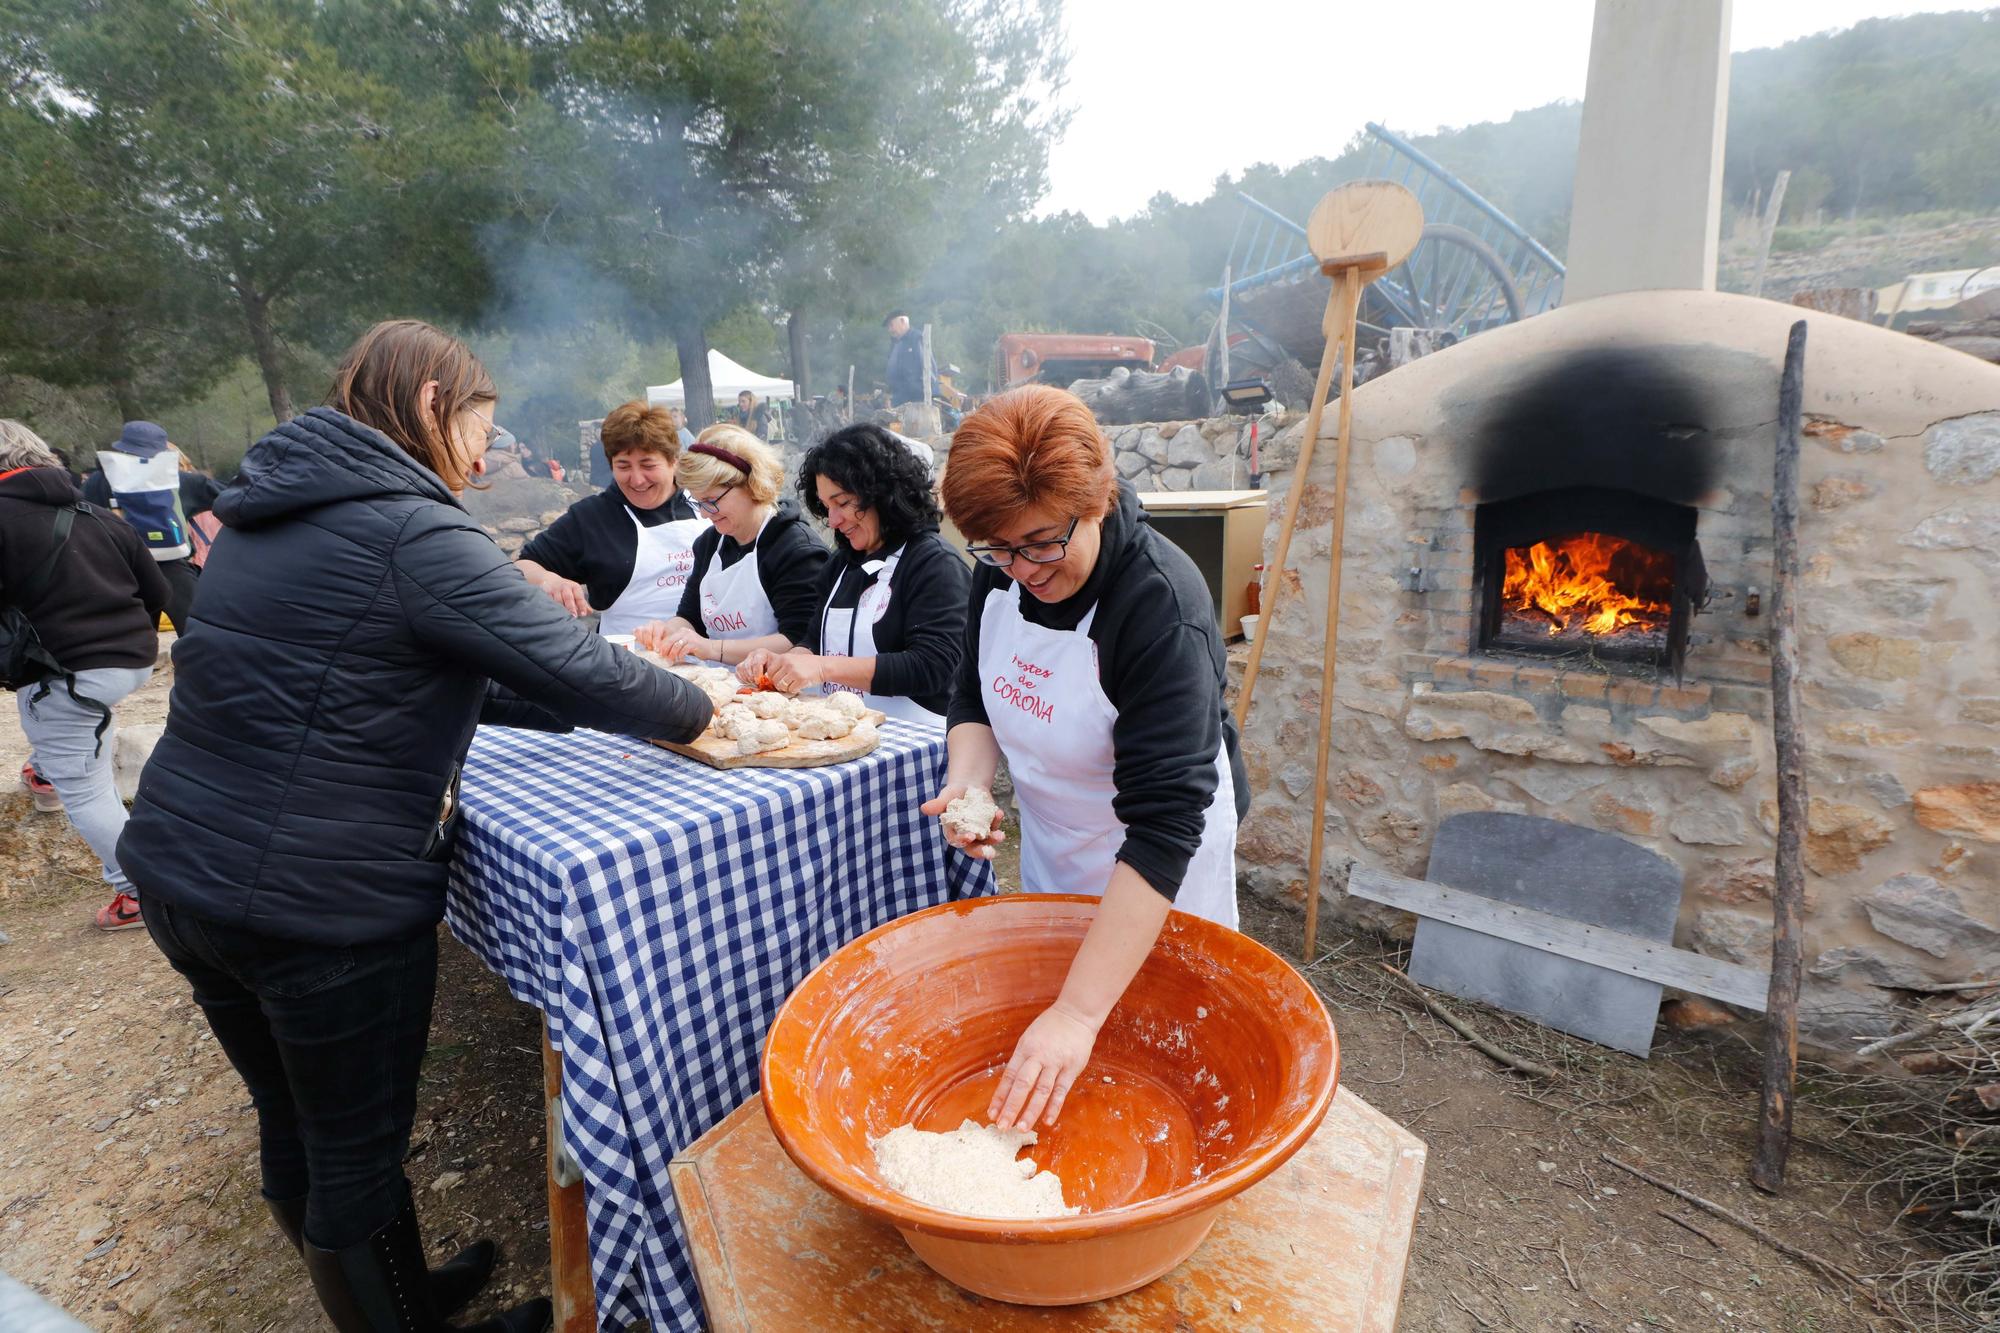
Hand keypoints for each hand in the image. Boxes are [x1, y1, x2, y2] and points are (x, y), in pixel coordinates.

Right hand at [537, 576, 591, 617]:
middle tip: (574, 616)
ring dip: (561, 609)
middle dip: (571, 607)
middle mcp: (565, 587)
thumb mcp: (575, 593)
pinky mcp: (545, 592)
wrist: (549, 580)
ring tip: (563, 617)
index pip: (579, 597)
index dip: (582, 606)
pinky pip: (548, 600)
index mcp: (574, 587)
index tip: (583, 614)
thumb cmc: (565, 589)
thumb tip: (590, 612)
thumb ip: (582, 603)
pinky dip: (550, 606)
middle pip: (568, 598)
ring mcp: (555, 589)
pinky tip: (552, 613)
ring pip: (558, 600)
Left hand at [638, 622, 707, 662]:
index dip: (662, 646)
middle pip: (670, 640)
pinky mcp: (694, 643)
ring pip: (676, 645)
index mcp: (681, 631)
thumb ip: (675, 646)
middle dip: (665, 650)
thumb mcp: (684, 645)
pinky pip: (684, 650)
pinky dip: (681, 656)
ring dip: (672, 654)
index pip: (668, 637)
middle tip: (663, 657)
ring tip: (671, 660)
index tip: (659, 654)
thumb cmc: (696, 649)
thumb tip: (663, 652)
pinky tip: (681, 659)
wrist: (712, 649)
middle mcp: (685, 632)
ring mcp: (690, 637)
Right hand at [734, 649, 779, 687]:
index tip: (759, 682)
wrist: (774, 667)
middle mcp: (752, 654)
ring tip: (754, 683)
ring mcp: (746, 659)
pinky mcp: (741, 665)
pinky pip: (737, 672)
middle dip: (752, 677)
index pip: (756, 663)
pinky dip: (742, 679)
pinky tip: (749, 682)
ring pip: (741, 669)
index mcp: (762, 653)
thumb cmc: (775, 669)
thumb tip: (763, 682)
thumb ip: (771, 674)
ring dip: (747, 678)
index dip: (757, 674)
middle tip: (756, 684)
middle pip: (747, 666)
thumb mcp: (776, 669)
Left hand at [765, 653, 822, 693]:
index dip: (773, 678)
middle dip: (779, 685)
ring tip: (792, 685)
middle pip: (775, 680)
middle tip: (786, 684)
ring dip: (786, 688)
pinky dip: (794, 690)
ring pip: (782, 686)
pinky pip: (791, 689)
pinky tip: (799, 686)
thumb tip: (768, 678)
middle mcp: (787, 664)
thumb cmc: (806, 664)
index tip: (779, 680)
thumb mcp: (791, 659)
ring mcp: (794, 672)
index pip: (770, 672)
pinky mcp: (801, 679)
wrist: (822, 666)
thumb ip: (780, 666)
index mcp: (783, 658)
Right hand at [919, 784, 1004, 859]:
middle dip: (981, 851)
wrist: (967, 785)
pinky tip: (999, 812)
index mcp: (953, 832)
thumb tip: (923, 808)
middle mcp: (966, 835)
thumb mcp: (945, 797)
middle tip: (990, 854)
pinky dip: (997, 821)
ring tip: (1000, 835)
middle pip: (973, 848)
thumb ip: (937, 804)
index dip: (962, 840)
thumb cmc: (953, 793)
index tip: (970, 837)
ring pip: (987, 840)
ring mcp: (980, 831)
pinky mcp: (990, 824)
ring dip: (994, 839)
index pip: (956, 840)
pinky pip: (994, 826)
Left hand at [988, 1002, 1099, 1128]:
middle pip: (1022, 1085)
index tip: (992, 1114)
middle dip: (1011, 1107)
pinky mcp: (1071, 1068)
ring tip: (1022, 1128)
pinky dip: (1054, 1106)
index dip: (1000, 1097)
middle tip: (1002, 1126)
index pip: (1009, 1077)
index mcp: (1024, 1050)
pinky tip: (1047, 1121)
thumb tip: (1009, 1088)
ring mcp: (1056, 1063)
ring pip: (1042, 1090)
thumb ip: (1022, 1062)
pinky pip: (1061, 1090)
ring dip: (1031, 1111)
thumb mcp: (1029, 1039)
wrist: (1076, 1014)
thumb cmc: (1050, 1028)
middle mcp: (1038, 1057)